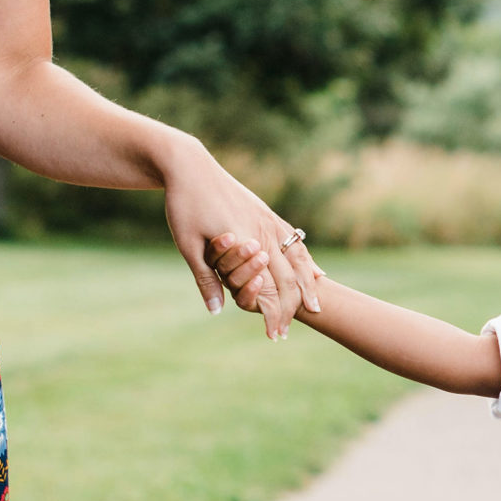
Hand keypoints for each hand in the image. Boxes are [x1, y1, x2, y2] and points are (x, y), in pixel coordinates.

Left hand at [159, 145, 322, 337]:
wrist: (190, 165)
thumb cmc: (184, 205)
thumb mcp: (188, 246)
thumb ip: (206, 279)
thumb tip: (217, 311)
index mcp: (244, 243)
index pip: (268, 288)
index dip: (273, 314)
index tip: (274, 335)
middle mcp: (263, 232)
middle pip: (289, 278)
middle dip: (292, 308)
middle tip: (288, 331)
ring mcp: (268, 221)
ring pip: (299, 259)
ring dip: (308, 286)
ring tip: (314, 306)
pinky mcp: (267, 213)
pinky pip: (296, 242)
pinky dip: (307, 261)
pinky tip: (316, 272)